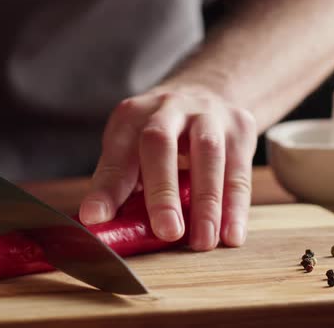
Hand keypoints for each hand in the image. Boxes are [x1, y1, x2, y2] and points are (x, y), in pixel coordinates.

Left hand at [79, 86, 256, 250]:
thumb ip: (119, 185)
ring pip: (208, 154)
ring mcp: (206, 114)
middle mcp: (167, 108)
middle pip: (160, 143)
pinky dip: (235, 206)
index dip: (106, 188)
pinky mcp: (239, 126)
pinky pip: (238, 169)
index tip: (95, 218)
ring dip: (206, 202)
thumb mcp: (132, 149)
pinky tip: (231, 235)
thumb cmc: (160, 136)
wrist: (207, 92)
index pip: (116, 155)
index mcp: (131, 116)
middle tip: (167, 232)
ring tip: (203, 242)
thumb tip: (101, 225)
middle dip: (162, 191)